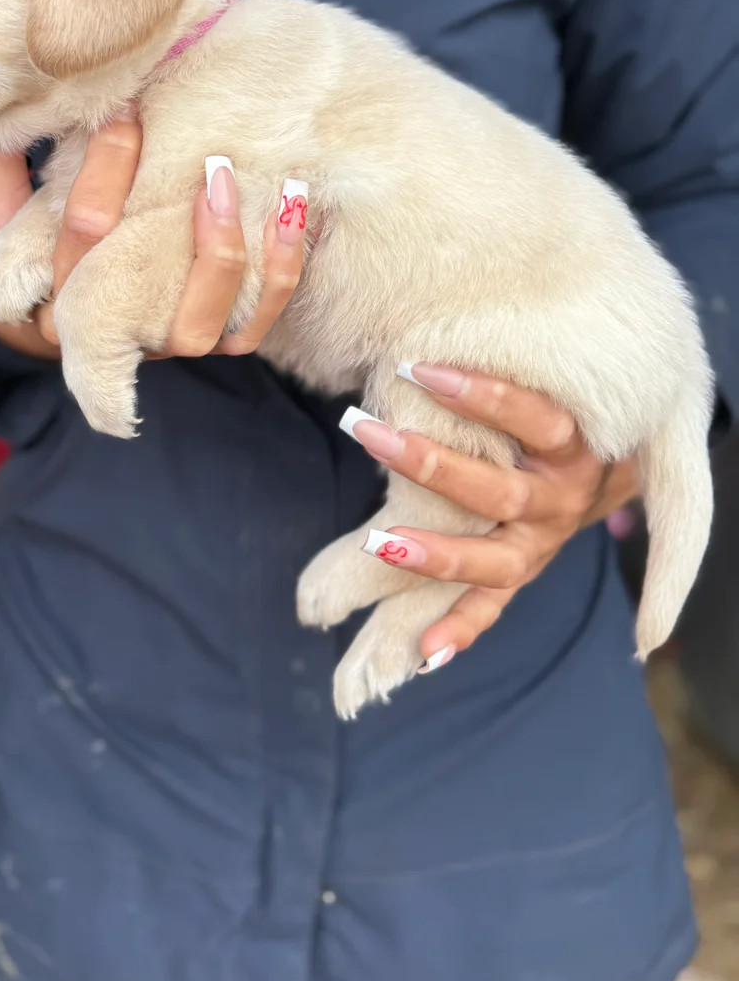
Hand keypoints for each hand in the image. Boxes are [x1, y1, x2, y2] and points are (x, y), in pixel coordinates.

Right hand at [0, 116, 303, 359]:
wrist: (101, 310)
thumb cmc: (56, 240)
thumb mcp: (14, 207)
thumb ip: (1, 161)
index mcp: (50, 302)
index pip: (78, 239)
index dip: (102, 171)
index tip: (125, 110)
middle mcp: (111, 337)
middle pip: (130, 281)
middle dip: (153, 200)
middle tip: (174, 133)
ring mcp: (169, 344)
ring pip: (198, 324)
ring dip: (223, 248)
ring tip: (230, 176)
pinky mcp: (222, 343)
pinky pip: (258, 325)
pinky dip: (282, 267)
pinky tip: (293, 204)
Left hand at [347, 366, 640, 664]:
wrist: (613, 467)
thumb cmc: (557, 415)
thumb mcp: (552, 391)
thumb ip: (505, 371)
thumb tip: (424, 329)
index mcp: (575, 448)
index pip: (534, 417)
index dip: (480, 394)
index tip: (414, 367)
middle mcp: (562, 501)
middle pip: (499, 492)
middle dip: (429, 463)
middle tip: (367, 431)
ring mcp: (542, 545)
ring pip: (493, 560)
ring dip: (435, 554)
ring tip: (378, 543)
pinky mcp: (522, 573)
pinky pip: (492, 609)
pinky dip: (460, 629)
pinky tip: (426, 651)